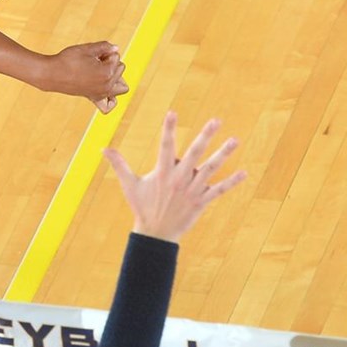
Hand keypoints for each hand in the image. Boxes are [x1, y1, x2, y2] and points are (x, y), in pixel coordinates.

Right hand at [46, 41, 128, 112]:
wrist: (51, 75)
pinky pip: (109, 104)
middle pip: (120, 69)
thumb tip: (116, 48)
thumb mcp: (87, 49)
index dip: (104, 52)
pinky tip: (104, 87)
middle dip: (110, 62)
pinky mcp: (94, 98)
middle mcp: (107, 86)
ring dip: (116, 77)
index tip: (91, 54)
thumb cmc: (68, 60)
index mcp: (107, 73)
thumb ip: (105, 46)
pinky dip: (111, 98)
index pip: (116, 57)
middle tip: (93, 61)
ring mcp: (101, 94)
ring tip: (103, 72)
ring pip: (122, 87)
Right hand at [105, 111, 247, 241]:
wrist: (155, 234)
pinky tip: (243, 173)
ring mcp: (192, 190)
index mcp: (163, 172)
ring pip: (210, 169)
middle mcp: (179, 179)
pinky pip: (218, 190)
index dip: (168, 129)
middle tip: (216, 121)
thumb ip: (119, 164)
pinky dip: (231, 182)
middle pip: (194, 153)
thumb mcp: (129, 185)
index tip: (172, 112)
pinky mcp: (201, 202)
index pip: (166, 146)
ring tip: (235, 140)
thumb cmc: (142, 207)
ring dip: (223, 155)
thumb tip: (103, 148)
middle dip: (205, 136)